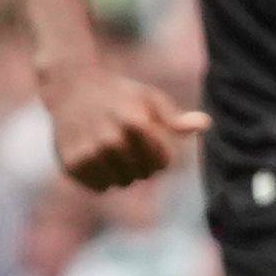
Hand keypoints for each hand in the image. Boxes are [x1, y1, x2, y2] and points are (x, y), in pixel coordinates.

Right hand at [41, 56, 204, 190]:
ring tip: (114, 152)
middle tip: (131, 146)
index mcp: (135, 123)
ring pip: (122, 183)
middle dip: (144, 165)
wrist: (71, 88)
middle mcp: (111, 140)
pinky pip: (100, 187)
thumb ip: (175, 118)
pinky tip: (98, 159)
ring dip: (123, 173)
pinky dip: (102, 179)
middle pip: (144, 174)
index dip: (163, 156)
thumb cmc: (120, 95)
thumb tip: (205, 124)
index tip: (154, 143)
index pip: (163, 162)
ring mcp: (89, 154)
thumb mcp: (150, 98)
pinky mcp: (72, 165)